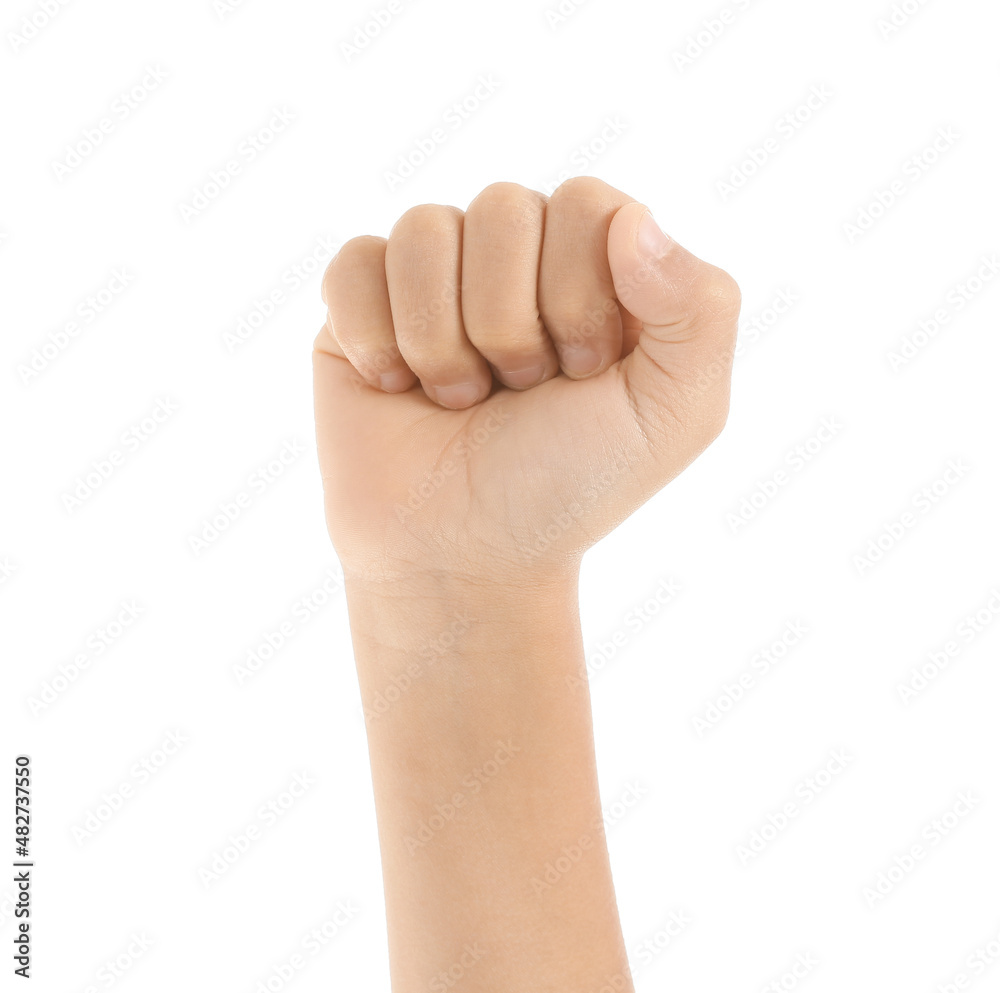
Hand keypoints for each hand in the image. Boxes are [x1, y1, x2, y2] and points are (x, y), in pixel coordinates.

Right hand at [313, 177, 739, 586]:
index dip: (578, 295)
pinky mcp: (361, 302)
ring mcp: (436, 276)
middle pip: (502, 207)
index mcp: (597, 267)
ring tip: (460, 399)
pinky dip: (376, 339)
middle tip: (517, 393)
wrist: (460, 554)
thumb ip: (702, 309)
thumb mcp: (674, 415)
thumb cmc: (568, 487)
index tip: (578, 376)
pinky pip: (356, 262)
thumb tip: (631, 219)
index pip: (585, 203)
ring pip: (426, 229)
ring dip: (443, 341)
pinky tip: (397, 388)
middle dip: (510, 326)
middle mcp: (517, 258)